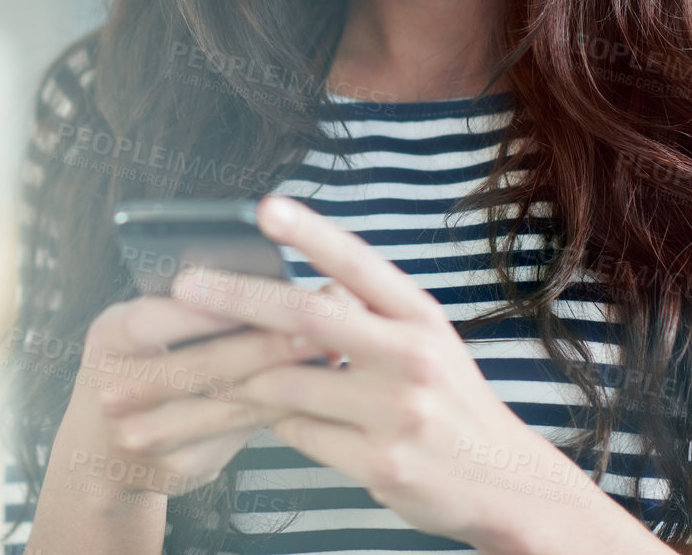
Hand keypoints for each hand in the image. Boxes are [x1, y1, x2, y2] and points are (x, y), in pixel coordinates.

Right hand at [46, 288, 330, 510]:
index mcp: (108, 339)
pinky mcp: (179, 468)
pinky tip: (313, 390)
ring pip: (229, 405)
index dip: (214, 309)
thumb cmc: (137, 362)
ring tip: (330, 351)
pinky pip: (241, 434)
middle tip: (322, 322)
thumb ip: (191, 306)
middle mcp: (116, 393)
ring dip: (287, 378)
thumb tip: (270, 279)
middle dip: (269, 343)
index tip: (268, 292)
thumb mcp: (141, 325)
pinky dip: (280, 409)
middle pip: (203, 367)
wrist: (102, 446)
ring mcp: (146, 438)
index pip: (157, 319)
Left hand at [167, 195, 657, 554]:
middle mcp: (413, 358)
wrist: (506, 484)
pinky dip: (277, 422)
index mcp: (421, 317)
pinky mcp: (379, 464)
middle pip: (308, 318)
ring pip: (288, 384)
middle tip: (185, 287)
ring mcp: (397, 414)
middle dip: (238, 298)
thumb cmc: (450, 401)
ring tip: (202, 368)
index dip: (311, 233)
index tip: (265, 207)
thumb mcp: (426, 342)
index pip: (359, 264)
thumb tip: (291, 294)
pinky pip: (300, 433)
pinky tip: (268, 416)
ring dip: (239, 376)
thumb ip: (367, 316)